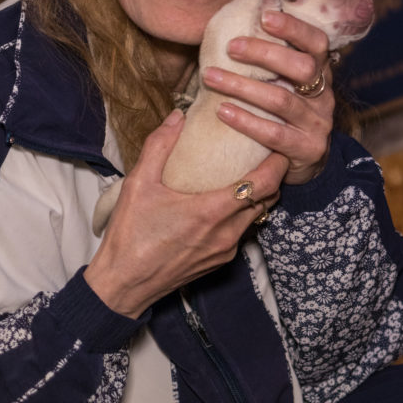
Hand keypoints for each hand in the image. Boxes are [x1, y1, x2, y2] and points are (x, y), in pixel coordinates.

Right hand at [85, 109, 285, 317]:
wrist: (124, 284)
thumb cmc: (130, 235)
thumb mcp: (138, 184)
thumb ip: (159, 146)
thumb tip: (177, 117)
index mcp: (212, 211)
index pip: (263, 184)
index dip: (277, 163)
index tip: (278, 144)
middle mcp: (226, 233)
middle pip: (269, 199)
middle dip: (274, 176)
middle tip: (267, 154)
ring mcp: (225, 250)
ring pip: (258, 217)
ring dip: (261, 196)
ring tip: (251, 173)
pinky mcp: (220, 262)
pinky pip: (244, 232)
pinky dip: (246, 214)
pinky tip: (230, 202)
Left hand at [202, 9, 333, 185]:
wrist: (309, 160)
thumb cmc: (287, 112)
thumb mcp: (288, 84)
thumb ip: (274, 60)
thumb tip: (238, 21)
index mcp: (321, 72)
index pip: (316, 42)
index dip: (294, 28)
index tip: (264, 16)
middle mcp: (323, 95)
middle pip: (302, 67)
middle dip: (264, 54)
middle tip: (230, 47)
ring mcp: (317, 123)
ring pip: (281, 100)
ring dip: (242, 86)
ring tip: (211, 77)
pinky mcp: (307, 148)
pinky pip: (274, 133)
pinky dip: (246, 120)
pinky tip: (222, 110)